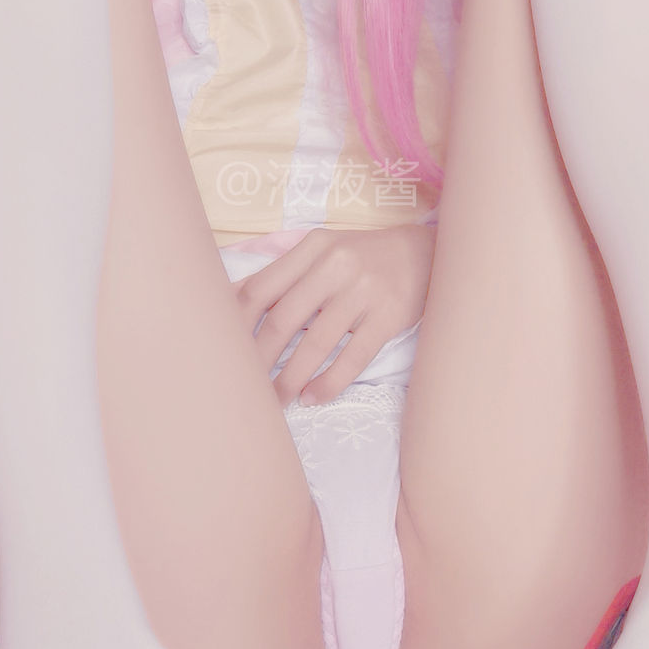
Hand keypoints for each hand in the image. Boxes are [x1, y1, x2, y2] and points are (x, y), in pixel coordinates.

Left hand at [235, 224, 436, 406]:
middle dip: (259, 358)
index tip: (223, 351)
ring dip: (291, 378)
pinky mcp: (389, 316)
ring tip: (277, 400)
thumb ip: (282, 275)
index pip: (260, 287)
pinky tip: (313, 398)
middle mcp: (335, 265)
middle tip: (244, 386)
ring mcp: (364, 291)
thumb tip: (228, 299)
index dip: (236, 323)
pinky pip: (353, 357)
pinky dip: (329, 383)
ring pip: (317, 344)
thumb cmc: (362, 257)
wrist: (426, 253)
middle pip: (283, 319)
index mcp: (312, 248)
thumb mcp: (322, 252)